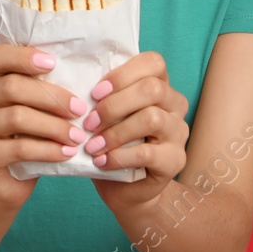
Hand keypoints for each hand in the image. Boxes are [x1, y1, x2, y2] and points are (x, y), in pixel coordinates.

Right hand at [0, 43, 86, 209]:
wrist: (3, 181)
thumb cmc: (22, 136)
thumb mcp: (28, 107)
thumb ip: (38, 87)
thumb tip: (78, 72)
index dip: (22, 56)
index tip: (53, 63)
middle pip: (10, 87)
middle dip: (52, 97)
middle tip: (80, 109)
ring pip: (17, 117)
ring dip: (54, 126)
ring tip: (77, 136)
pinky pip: (19, 148)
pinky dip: (48, 150)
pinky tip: (66, 153)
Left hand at [84, 50, 190, 212]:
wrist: (125, 189)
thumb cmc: (111, 143)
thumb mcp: (106, 114)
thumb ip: (101, 95)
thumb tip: (73, 77)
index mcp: (160, 86)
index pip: (153, 62)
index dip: (122, 74)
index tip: (95, 93)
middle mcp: (175, 105)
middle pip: (152, 89)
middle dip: (114, 104)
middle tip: (89, 122)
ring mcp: (179, 133)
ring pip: (151, 118)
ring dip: (115, 132)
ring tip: (92, 145)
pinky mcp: (175, 160)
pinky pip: (147, 153)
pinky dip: (119, 156)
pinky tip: (101, 161)